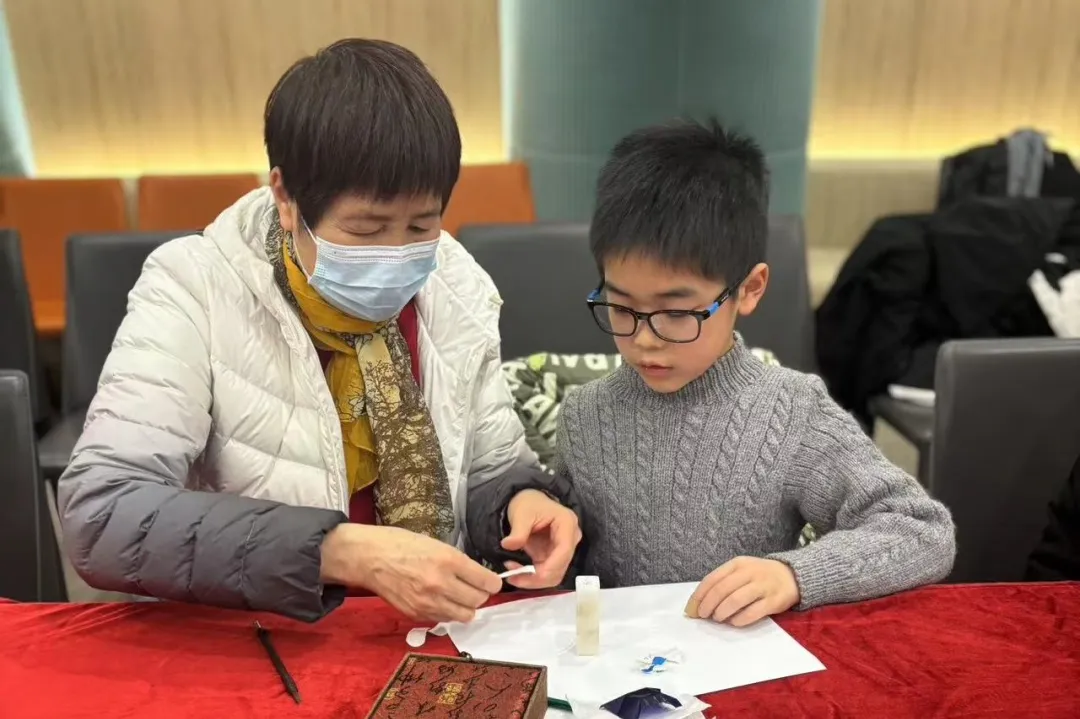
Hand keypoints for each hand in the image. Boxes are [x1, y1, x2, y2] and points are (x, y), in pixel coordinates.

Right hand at [320, 524, 501, 622]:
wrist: (369, 558)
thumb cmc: (400, 544)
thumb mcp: (436, 544)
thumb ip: (458, 562)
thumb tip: (478, 576)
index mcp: (448, 560)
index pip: (487, 582)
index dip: (493, 582)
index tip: (491, 581)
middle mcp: (441, 584)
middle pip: (479, 601)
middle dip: (481, 595)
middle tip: (475, 587)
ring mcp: (428, 602)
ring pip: (465, 615)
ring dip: (466, 607)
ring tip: (459, 596)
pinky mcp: (416, 614)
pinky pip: (444, 619)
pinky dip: (447, 612)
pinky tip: (440, 600)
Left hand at [501, 489, 581, 589]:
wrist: (528, 502)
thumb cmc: (528, 504)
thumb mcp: (521, 514)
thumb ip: (518, 531)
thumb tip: (508, 545)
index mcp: (567, 524)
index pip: (564, 550)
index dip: (551, 566)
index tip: (533, 575)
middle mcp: (570, 539)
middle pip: (560, 568)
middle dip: (537, 577)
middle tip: (513, 576)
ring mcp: (562, 550)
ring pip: (553, 575)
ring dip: (533, 580)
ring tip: (511, 572)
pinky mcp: (553, 558)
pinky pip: (545, 573)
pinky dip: (531, 576)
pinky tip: (516, 569)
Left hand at [684, 557, 799, 626]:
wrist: (792, 576)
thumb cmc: (759, 576)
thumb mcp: (740, 572)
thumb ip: (722, 584)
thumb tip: (698, 605)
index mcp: (737, 564)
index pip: (712, 579)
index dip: (698, 596)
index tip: (691, 610)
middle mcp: (749, 572)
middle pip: (722, 590)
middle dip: (708, 605)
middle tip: (703, 616)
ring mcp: (762, 586)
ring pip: (735, 600)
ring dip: (722, 612)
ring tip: (717, 618)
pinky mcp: (774, 601)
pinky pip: (753, 612)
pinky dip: (739, 619)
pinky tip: (733, 622)